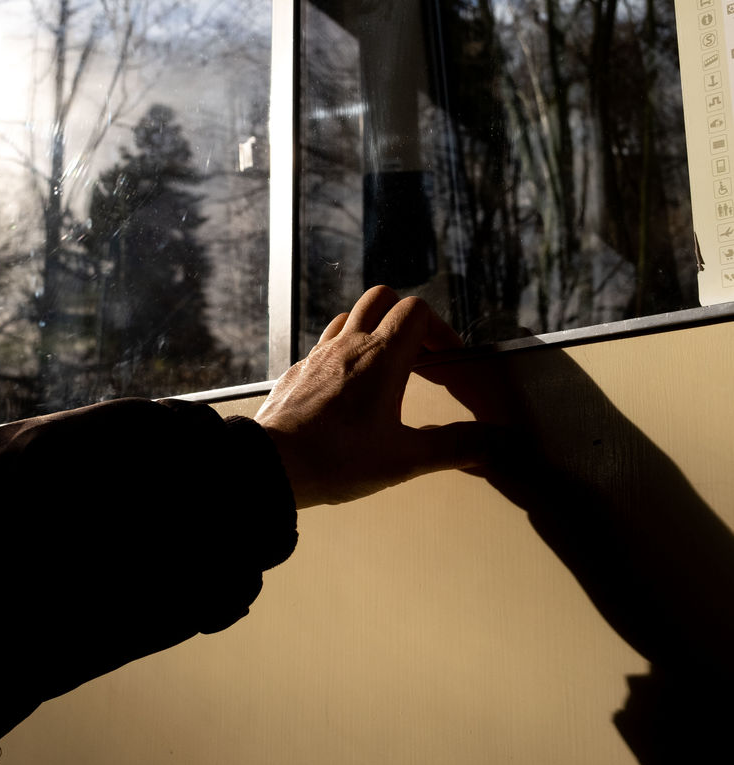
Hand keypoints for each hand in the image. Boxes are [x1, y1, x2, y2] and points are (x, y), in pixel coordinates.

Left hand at [254, 285, 500, 507]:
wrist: (270, 466)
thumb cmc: (335, 460)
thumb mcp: (404, 459)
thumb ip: (454, 447)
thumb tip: (494, 441)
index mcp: (381, 357)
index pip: (417, 311)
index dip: (439, 329)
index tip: (448, 361)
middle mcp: (348, 344)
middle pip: (382, 298)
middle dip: (406, 319)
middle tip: (419, 355)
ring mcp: (318, 354)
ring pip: (350, 316)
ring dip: (373, 329)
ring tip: (386, 367)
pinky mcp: (297, 371)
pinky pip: (324, 343)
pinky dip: (343, 351)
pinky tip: (348, 386)